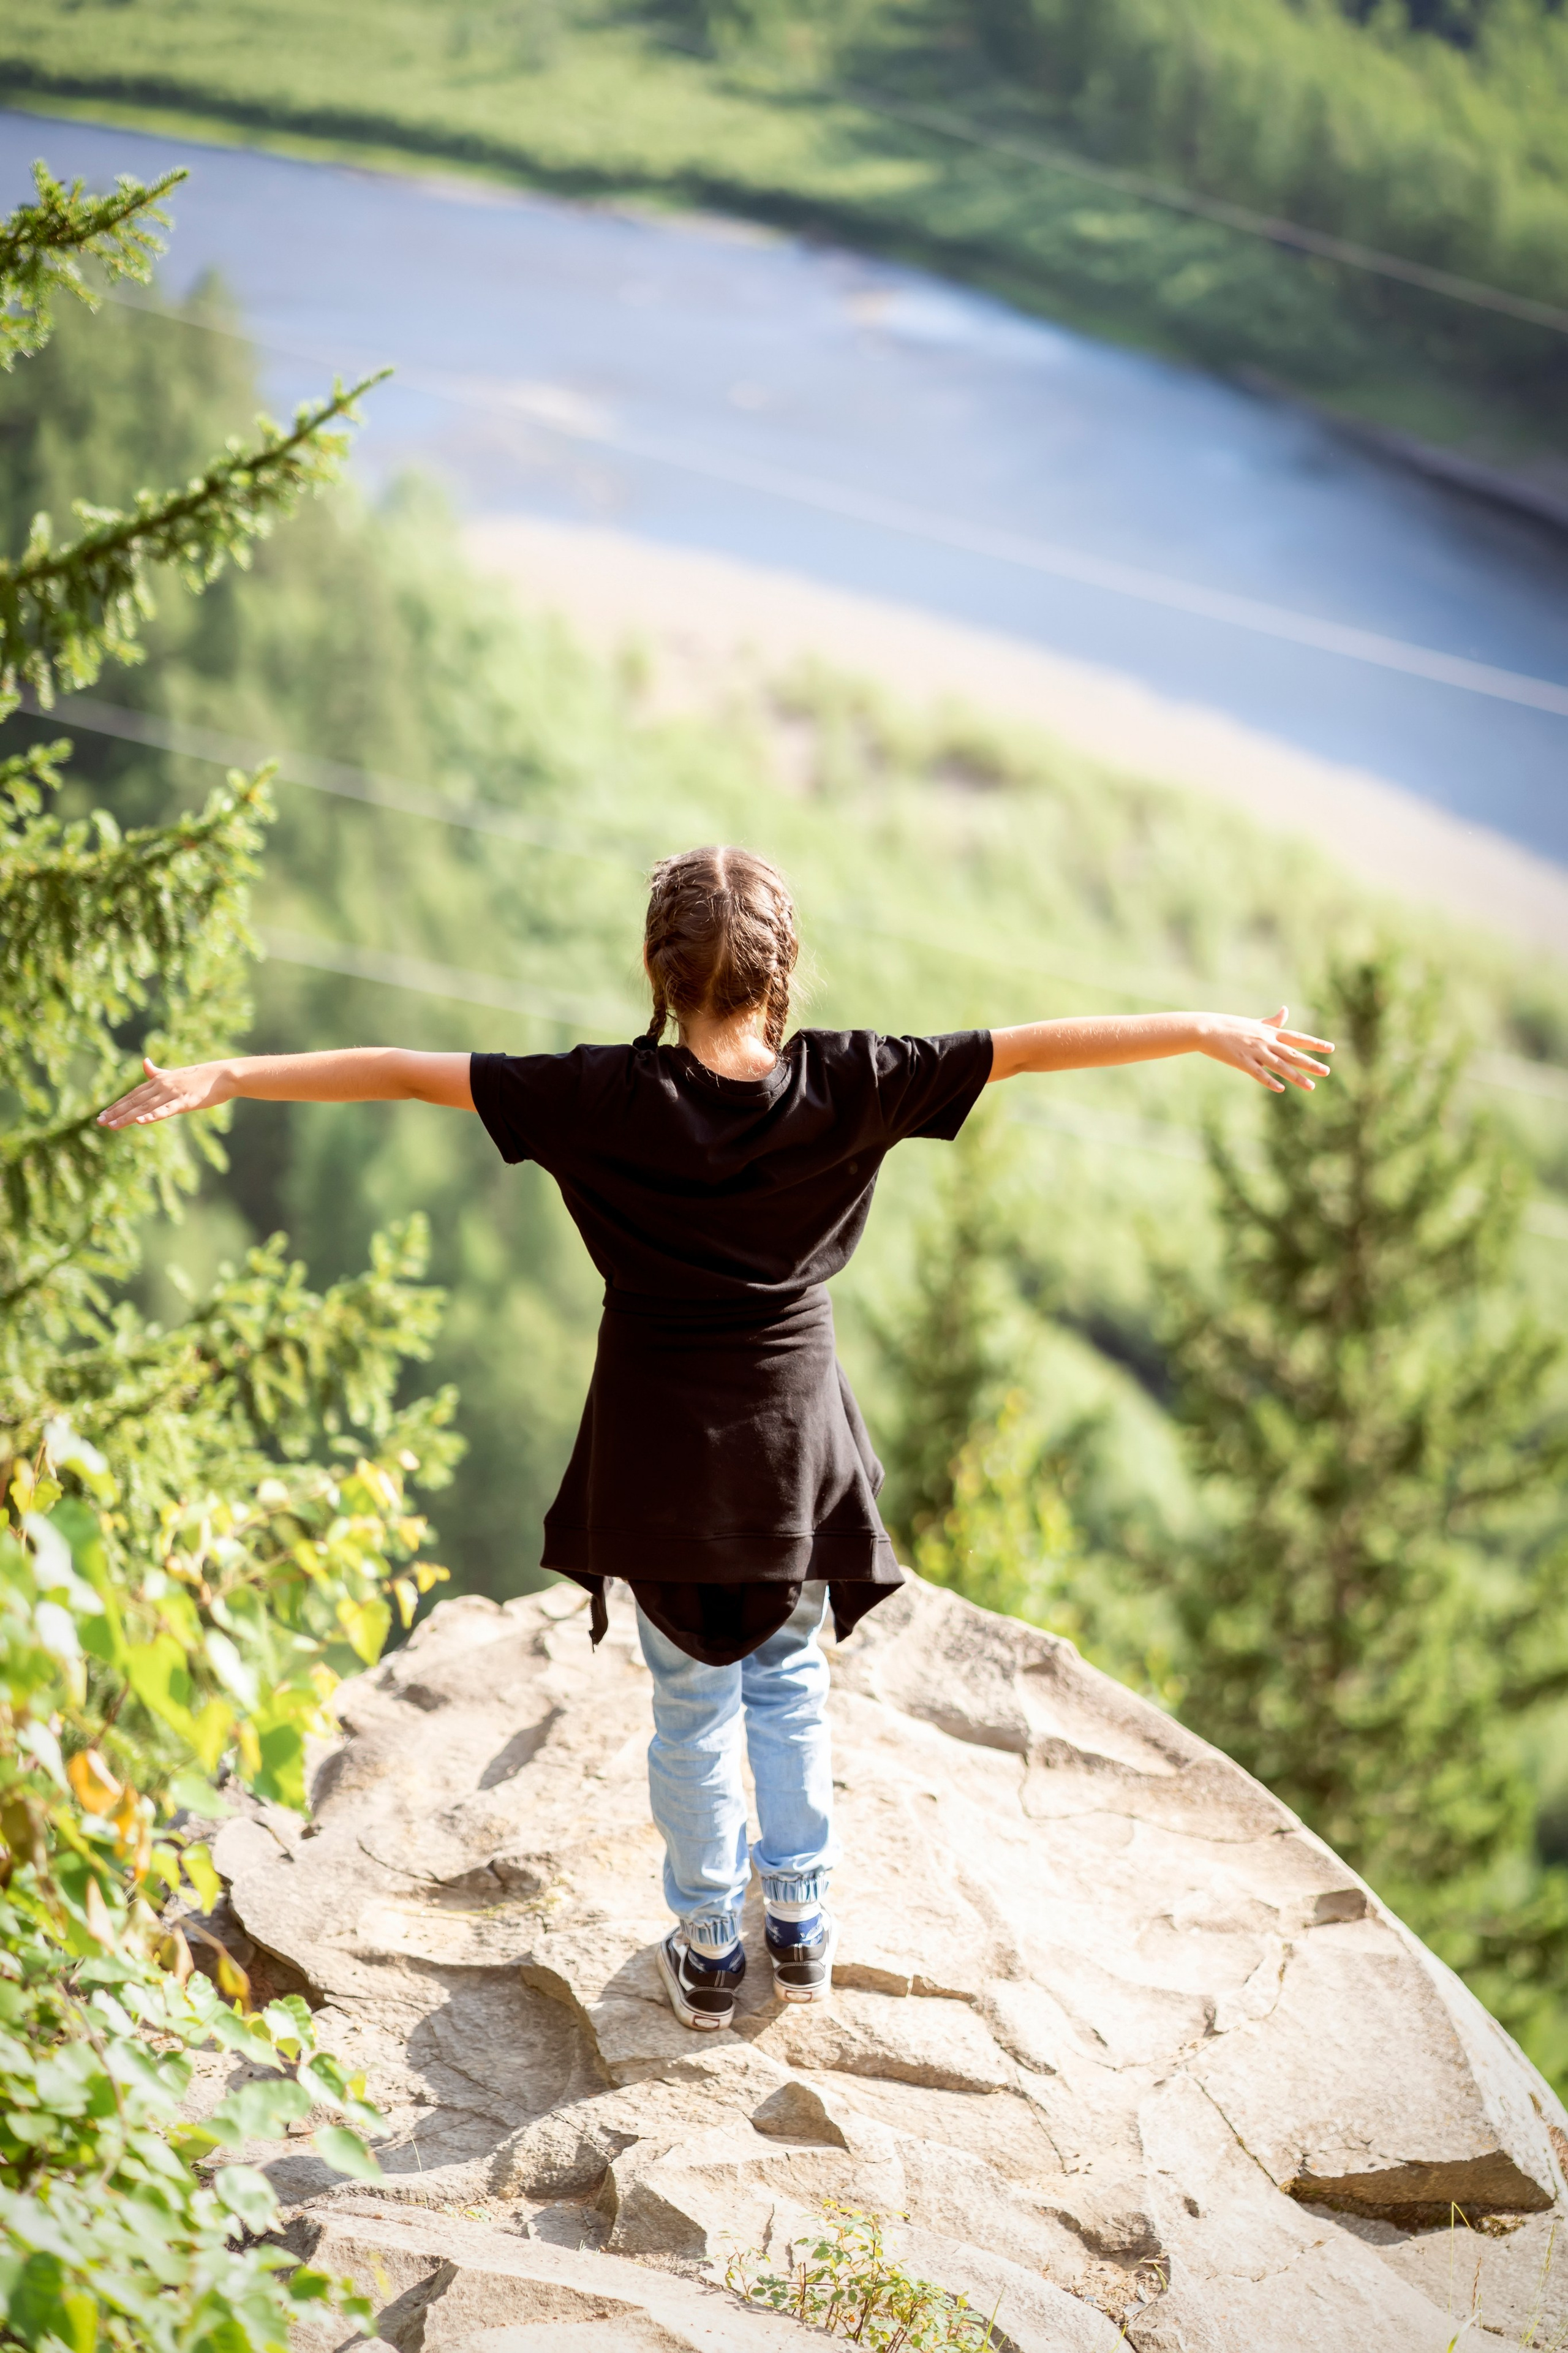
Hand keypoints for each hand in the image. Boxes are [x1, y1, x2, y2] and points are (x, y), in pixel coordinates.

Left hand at [97, 1057, 233, 1128]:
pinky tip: (140, 1122)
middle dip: (116, 1112)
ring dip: (127, 1117)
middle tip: (100, 1121)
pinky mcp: (185, 1102)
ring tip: (112, 1126)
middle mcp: (162, 1086)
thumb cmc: (202, 1077)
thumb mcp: (176, 1075)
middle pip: (134, 1101)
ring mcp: (173, 1093)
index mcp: (159, 1081)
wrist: (224, 1075)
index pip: (133, 1095)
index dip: (117, 1104)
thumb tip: (144, 1062)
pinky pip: (165, 1110)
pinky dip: (152, 1116)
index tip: (103, 1114)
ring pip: (146, 1108)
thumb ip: (157, 1072)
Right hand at [1198, 1007, 1332, 1094]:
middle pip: (1293, 1054)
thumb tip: (1286, 1010)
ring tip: (1311, 1086)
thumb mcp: (1255, 1023)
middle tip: (1327, 1072)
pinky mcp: (1242, 1062)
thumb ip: (1273, 1021)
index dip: (1314, 1043)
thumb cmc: (1230, 1026)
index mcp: (1269, 1033)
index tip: (1330, 1048)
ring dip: (1296, 1077)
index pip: (1297, 1038)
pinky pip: (1258, 1073)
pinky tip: (1281, 1089)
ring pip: (1280, 1066)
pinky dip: (1269, 1081)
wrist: (1208, 1029)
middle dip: (1311, 1063)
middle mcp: (1266, 1042)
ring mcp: (1255, 1052)